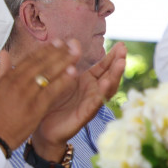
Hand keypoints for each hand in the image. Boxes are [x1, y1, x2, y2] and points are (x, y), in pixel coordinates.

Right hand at [0, 40, 81, 149]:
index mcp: (9, 78)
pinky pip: (52, 90)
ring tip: (75, 54)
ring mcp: (27, 94)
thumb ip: (1, 70)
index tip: (57, 43)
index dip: (45, 50)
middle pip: (41, 63)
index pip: (30, 59)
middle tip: (70, 44)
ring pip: (48, 74)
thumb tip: (4, 54)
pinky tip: (73, 73)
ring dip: (63, 62)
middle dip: (57, 52)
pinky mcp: (36, 106)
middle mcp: (18, 82)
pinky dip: (63, 81)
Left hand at [31, 42, 127, 158]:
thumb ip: (70, 61)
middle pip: (110, 76)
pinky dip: (101, 94)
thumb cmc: (53, 100)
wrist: (43, 127)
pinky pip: (94, 104)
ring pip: (107, 89)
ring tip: (120, 64)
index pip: (104, 66)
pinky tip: (106, 84)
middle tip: (124, 51)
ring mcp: (90, 103)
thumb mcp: (62, 76)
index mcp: (88, 81)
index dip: (113, 56)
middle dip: (118, 63)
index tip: (121, 45)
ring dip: (114, 76)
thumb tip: (74, 41)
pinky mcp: (84, 115)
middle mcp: (93, 91)